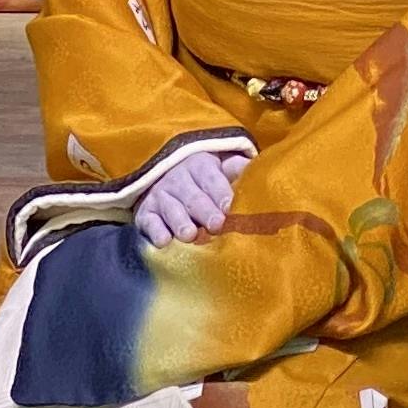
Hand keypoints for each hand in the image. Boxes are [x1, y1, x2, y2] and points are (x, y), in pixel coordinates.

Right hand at [132, 145, 248, 246]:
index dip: (221, 192)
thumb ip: (238, 169)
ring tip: (189, 234)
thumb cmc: (202, 176)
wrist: (161, 174)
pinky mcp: (145, 214)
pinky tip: (163, 241)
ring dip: (180, 221)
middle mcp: (178, 179)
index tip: (230, 207)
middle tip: (217, 225)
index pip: (212, 178)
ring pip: (171, 208)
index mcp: (201, 165)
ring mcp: (160, 196)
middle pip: (193, 196)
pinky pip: (149, 221)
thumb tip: (261, 171)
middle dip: (205, 210)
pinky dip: (155, 231)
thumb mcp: (219, 165)